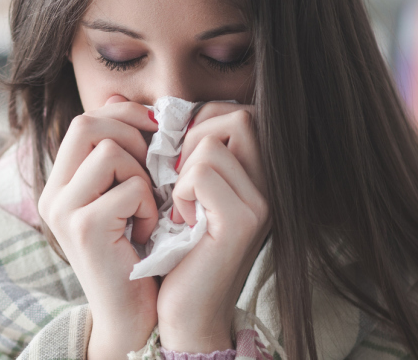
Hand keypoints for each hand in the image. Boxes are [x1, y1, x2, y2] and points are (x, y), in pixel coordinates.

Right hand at [38, 95, 160, 358]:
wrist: (132, 315)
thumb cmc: (138, 254)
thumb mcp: (125, 196)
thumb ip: (121, 154)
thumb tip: (122, 98)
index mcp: (61, 183)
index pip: (85, 119)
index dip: (124, 116)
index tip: (154, 134)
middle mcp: (53, 194)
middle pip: (89, 123)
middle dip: (133, 137)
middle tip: (153, 168)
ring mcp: (63, 210)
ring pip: (110, 152)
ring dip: (142, 175)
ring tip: (146, 207)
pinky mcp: (83, 228)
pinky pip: (130, 188)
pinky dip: (149, 206)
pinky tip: (148, 231)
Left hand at [156, 102, 270, 352]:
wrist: (184, 311)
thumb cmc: (176, 250)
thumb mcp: (182, 192)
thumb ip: (182, 151)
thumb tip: (146, 106)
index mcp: (260, 175)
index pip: (240, 112)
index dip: (201, 123)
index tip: (179, 161)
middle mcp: (271, 185)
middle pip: (237, 116)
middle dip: (193, 138)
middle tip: (177, 179)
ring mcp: (262, 203)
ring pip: (213, 143)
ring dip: (183, 171)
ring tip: (182, 206)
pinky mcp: (243, 221)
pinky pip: (201, 173)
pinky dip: (181, 193)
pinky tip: (183, 222)